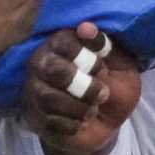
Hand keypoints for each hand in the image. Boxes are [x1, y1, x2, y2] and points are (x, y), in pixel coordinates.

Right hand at [20, 23, 141, 154]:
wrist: (107, 126)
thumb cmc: (113, 87)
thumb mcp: (121, 66)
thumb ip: (106, 47)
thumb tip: (87, 28)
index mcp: (61, 44)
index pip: (63, 41)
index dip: (87, 58)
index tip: (102, 69)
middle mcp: (41, 64)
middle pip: (52, 69)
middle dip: (83, 85)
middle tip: (102, 93)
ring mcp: (34, 91)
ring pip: (49, 98)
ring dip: (81, 107)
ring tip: (93, 109)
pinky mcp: (34, 118)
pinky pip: (49, 122)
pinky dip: (73, 125)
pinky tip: (81, 122)